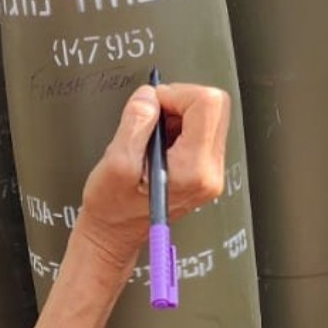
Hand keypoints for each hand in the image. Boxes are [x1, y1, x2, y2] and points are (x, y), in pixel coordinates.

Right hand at [74, 82, 232, 276]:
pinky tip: (159, 144)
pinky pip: (202, 129)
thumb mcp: (115, 162)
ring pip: (210, 115)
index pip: (207, 104)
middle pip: (215, 106)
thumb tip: (151, 96)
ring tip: (152, 137)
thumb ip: (135, 123)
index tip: (152, 107)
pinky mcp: (205, 169)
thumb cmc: (112, 208)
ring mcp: (211, 171)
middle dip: (179, 101)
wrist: (115, 233)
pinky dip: (179, 126)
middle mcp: (210, 171)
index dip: (175, 94)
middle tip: (151, 119)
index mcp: (193, 169)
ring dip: (178, 114)